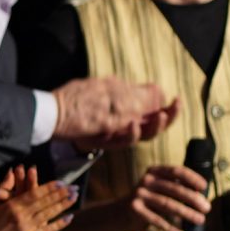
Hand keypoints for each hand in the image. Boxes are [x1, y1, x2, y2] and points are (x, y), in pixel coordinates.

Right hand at [0, 167, 75, 230]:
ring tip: (74, 198)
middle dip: (61, 194)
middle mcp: (21, 216)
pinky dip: (60, 224)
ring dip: (63, 205)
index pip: (34, 193)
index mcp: (11, 206)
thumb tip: (4, 173)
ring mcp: (27, 228)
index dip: (49, 187)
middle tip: (74, 187)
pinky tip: (70, 217)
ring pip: (49, 214)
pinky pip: (48, 230)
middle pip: (45, 202)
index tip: (61, 182)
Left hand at [56, 75, 174, 145]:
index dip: (168, 109)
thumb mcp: (109, 89)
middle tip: (175, 107)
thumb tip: (157, 89)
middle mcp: (125, 124)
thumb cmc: (80, 100)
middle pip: (153, 125)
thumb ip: (132, 92)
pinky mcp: (105, 141)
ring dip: (153, 125)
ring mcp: (116, 133)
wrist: (53, 114)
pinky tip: (133, 124)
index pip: (155, 111)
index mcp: (128, 110)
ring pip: (141, 134)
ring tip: (159, 116)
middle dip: (167, 117)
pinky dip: (129, 133)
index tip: (176, 100)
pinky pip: (121, 141)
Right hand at [113, 164, 211, 230]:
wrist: (120, 213)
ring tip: (200, 220)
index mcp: (154, 171)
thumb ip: (176, 188)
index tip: (204, 187)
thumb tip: (202, 196)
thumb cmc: (149, 201)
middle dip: (193, 199)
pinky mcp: (135, 210)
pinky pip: (157, 221)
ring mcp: (139, 195)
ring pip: (168, 205)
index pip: (176, 171)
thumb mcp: (159, 190)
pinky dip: (171, 229)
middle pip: (175, 189)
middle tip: (207, 208)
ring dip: (187, 213)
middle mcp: (146, 180)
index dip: (192, 178)